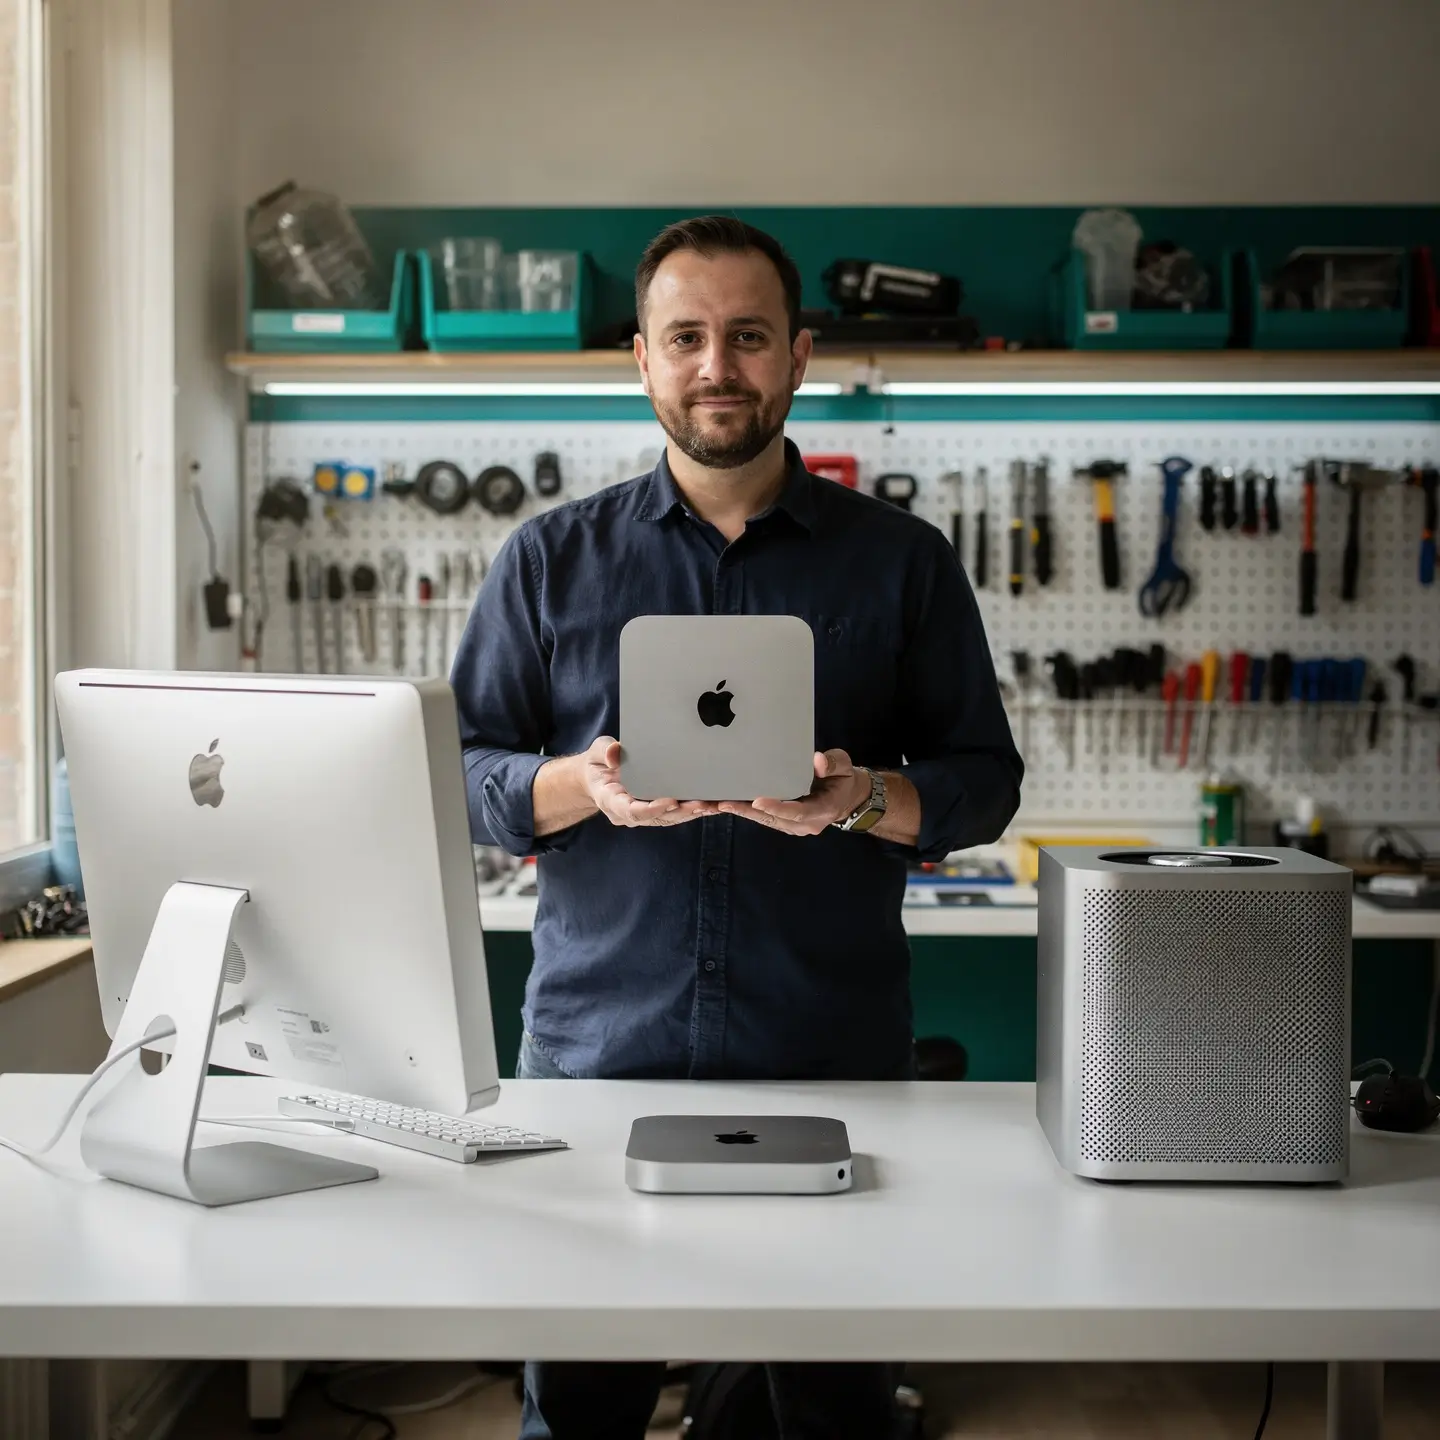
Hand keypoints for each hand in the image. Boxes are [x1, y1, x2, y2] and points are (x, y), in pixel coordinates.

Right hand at [579, 737, 717, 827]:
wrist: (596, 777)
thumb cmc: (598, 763)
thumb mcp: (597, 751)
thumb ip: (605, 751)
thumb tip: (615, 754)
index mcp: (610, 800)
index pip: (631, 811)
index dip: (651, 809)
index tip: (670, 802)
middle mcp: (626, 813)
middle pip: (655, 818)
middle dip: (679, 812)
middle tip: (700, 804)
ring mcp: (640, 814)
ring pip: (667, 819)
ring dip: (689, 813)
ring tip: (711, 806)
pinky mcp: (652, 811)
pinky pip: (672, 815)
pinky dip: (690, 811)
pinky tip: (709, 806)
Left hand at [718, 750, 869, 836]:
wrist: (847, 797)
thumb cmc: (843, 779)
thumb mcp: (843, 766)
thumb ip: (832, 764)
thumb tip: (817, 761)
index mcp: (822, 810)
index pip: (797, 812)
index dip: (778, 807)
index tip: (758, 801)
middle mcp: (806, 824)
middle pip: (774, 819)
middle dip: (747, 811)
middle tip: (723, 803)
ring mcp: (794, 826)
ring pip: (765, 820)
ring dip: (741, 813)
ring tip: (716, 805)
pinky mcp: (784, 822)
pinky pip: (764, 818)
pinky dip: (746, 811)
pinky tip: (726, 804)